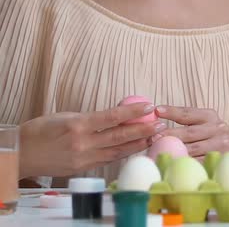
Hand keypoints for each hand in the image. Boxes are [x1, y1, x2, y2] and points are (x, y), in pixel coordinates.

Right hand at [19, 103, 165, 178]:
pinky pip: (108, 160)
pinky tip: (136, 148)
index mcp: (78, 125)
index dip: (133, 111)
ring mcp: (84, 158)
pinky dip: (124, 153)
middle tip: (160, 124)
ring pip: (117, 151)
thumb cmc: (41, 130)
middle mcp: (83, 143)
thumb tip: (116, 114)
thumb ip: (92, 117)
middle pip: (120, 136)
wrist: (22, 153)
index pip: (112, 117)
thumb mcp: (66, 116)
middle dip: (143, 129)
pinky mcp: (84, 168)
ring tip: (154, 136)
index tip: (149, 106)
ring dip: (138, 143)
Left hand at [155, 106, 228, 159]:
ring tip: (159, 150)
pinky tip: (172, 162)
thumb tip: (157, 113)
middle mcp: (218, 128)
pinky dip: (183, 161)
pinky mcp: (219, 159)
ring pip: (193, 149)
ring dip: (175, 150)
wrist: (223, 148)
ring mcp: (220, 145)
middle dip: (170, 135)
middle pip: (190, 132)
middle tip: (154, 137)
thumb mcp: (197, 122)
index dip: (172, 112)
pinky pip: (197, 162)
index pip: (188, 113)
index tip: (157, 111)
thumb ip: (182, 119)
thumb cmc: (204, 133)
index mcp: (210, 116)